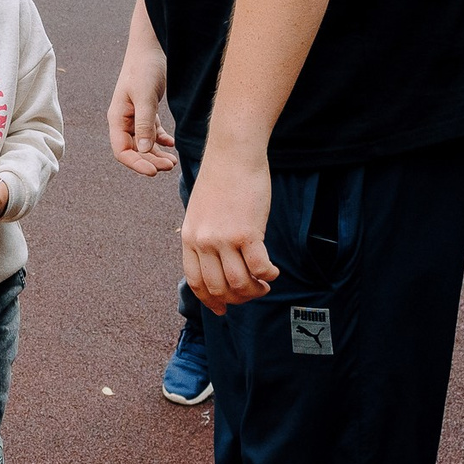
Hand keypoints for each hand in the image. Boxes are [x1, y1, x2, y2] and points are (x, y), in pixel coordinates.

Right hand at [110, 11, 176, 177]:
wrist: (151, 47)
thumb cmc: (144, 68)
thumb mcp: (144, 96)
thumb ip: (144, 123)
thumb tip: (142, 150)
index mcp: (117, 118)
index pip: (121, 150)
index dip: (136, 164)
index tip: (154, 172)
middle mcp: (124, 120)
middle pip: (134, 150)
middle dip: (150, 161)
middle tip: (169, 166)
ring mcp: (135, 116)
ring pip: (144, 143)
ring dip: (157, 154)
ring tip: (173, 161)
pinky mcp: (147, 110)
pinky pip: (152, 132)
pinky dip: (161, 140)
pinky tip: (172, 144)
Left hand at [182, 146, 278, 313]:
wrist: (233, 154)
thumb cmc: (222, 179)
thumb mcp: (201, 211)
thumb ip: (205, 237)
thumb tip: (217, 263)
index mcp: (189, 238)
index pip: (196, 282)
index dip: (210, 300)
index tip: (222, 309)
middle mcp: (203, 242)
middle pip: (219, 288)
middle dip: (238, 298)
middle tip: (254, 293)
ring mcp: (224, 238)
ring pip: (239, 283)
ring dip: (255, 290)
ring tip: (265, 284)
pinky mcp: (247, 232)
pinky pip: (259, 268)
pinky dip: (268, 276)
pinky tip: (273, 272)